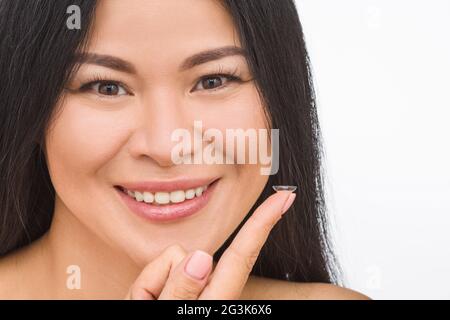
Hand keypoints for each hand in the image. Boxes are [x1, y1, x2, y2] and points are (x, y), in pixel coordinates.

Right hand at [125, 190, 295, 299]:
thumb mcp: (164, 319)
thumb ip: (181, 293)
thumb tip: (202, 257)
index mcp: (216, 301)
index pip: (242, 255)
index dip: (264, 223)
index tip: (285, 198)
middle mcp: (210, 290)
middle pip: (185, 253)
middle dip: (161, 275)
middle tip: (150, 304)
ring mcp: (195, 286)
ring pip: (170, 258)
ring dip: (151, 284)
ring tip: (149, 305)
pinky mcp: (181, 284)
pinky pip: (159, 267)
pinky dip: (147, 286)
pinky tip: (149, 301)